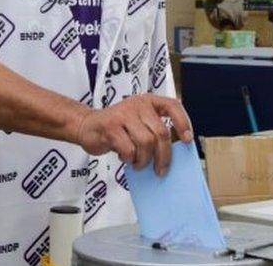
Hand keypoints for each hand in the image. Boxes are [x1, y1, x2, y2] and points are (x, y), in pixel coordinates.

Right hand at [73, 94, 192, 175]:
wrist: (85, 125)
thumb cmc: (116, 127)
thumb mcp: (137, 122)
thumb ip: (153, 130)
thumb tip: (172, 153)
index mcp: (147, 101)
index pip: (172, 105)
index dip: (182, 122)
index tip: (187, 140)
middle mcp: (136, 104)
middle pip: (161, 132)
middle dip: (163, 156)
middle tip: (160, 170)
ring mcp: (122, 114)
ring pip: (146, 142)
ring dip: (144, 159)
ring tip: (138, 163)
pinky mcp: (110, 126)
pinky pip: (128, 148)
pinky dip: (129, 158)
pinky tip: (125, 158)